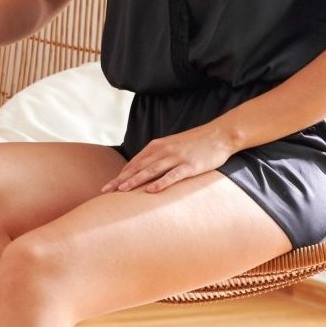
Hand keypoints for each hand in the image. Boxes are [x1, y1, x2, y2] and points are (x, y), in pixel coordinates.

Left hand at [100, 122, 235, 194]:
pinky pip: (173, 176)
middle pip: (138, 167)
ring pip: (151, 171)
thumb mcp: (173, 145)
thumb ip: (159, 156)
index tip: (108, 186)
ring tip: (122, 191)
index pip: (135, 162)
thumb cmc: (196, 143)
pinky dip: (161, 183)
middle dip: (121, 180)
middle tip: (106, 191)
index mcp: (158, 146)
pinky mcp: (190, 166)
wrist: (219, 135)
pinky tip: (151, 191)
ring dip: (135, 181)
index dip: (121, 175)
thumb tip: (144, 171)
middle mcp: (164, 151)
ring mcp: (177, 158)